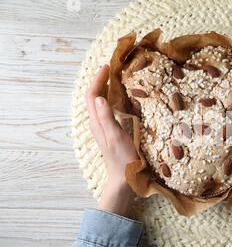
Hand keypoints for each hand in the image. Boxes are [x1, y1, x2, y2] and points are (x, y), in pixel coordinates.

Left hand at [85, 65, 138, 216]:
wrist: (124, 179)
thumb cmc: (122, 159)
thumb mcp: (115, 137)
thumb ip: (107, 118)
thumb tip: (100, 97)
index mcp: (97, 123)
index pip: (92, 96)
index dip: (97, 80)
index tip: (107, 67)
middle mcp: (98, 124)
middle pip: (94, 98)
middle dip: (100, 81)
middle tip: (112, 69)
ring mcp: (104, 129)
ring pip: (100, 104)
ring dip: (105, 89)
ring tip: (116, 79)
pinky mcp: (111, 132)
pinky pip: (108, 111)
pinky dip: (112, 100)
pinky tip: (122, 100)